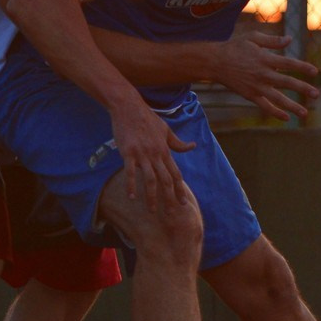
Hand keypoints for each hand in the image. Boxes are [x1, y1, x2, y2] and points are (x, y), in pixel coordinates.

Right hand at [110, 102, 194, 216]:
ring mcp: (142, 154)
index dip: (180, 190)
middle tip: (172, 214)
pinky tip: (132, 197)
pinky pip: (131, 172)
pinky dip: (132, 186)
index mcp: (165, 150)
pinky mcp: (128, 152)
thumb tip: (192, 146)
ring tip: (152, 211)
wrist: (129, 106)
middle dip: (169, 198)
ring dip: (152, 197)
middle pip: (165, 180)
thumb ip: (178, 142)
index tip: (183, 203)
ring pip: (150, 180)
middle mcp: (156, 154)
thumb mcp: (166, 129)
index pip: (176, 174)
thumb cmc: (147, 118)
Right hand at [213, 34, 319, 119]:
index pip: (289, 64)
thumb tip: (289, 39)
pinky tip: (286, 118)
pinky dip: (275, 112)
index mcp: (265, 58)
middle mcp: (263, 74)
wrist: (215, 62)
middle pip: (286, 82)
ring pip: (277, 98)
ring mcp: (256, 86)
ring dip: (292, 106)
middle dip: (302, 88)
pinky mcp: (250, 95)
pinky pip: (264, 106)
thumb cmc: (235, 47)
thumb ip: (272, 41)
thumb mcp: (253, 38)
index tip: (315, 72)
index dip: (302, 67)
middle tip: (316, 94)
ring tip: (305, 113)